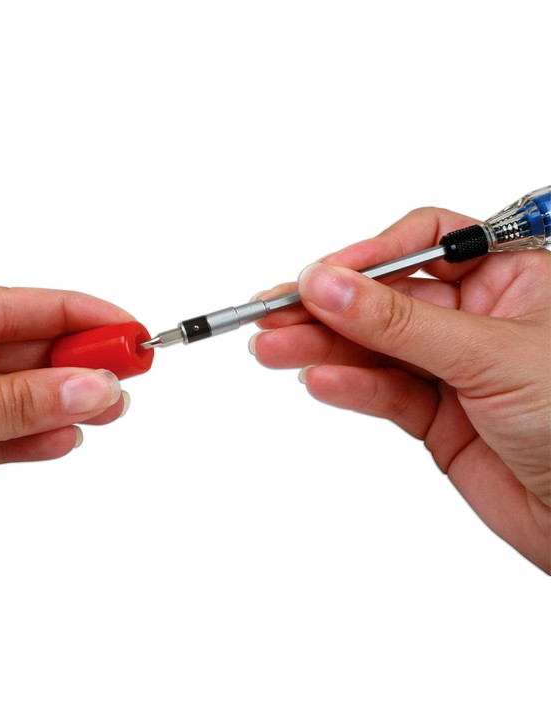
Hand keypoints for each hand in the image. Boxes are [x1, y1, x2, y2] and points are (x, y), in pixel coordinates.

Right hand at [251, 208, 550, 571]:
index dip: (368, 257)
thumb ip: (401, 324)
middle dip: (326, 309)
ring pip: (374, 350)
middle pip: (386, 299)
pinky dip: (350, 388)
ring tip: (270, 351)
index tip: (318, 278)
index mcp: (511, 277)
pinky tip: (319, 383)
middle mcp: (479, 318)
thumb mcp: (489, 355)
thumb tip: (328, 285)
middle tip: (270, 317)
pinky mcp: (436, 418)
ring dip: (321, 350)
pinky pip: (384, 394)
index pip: (424, 243)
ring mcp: (454, 369)